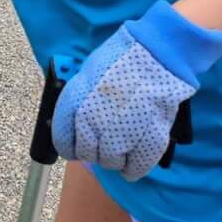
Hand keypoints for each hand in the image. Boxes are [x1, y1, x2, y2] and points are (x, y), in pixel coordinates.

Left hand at [51, 2, 221, 180]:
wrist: (157, 52)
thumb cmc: (121, 58)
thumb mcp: (88, 75)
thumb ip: (79, 102)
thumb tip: (77, 124)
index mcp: (75, 103)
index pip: (63, 140)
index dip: (70, 147)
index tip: (76, 147)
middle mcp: (93, 121)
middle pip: (88, 153)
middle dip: (95, 152)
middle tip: (105, 145)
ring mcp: (121, 131)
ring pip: (112, 161)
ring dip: (115, 160)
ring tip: (122, 150)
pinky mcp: (148, 137)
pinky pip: (138, 164)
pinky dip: (134, 168)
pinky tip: (133, 166)